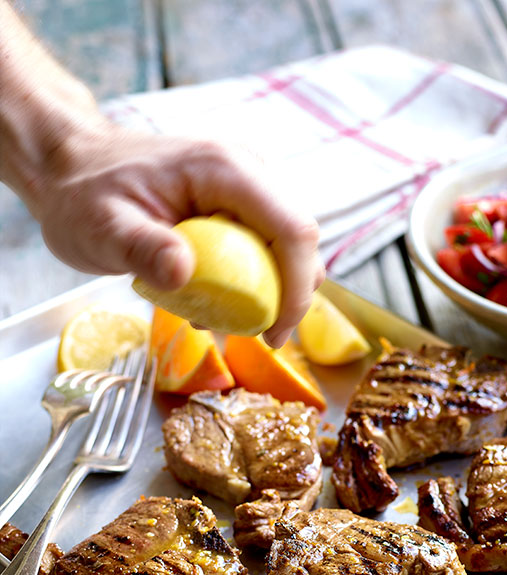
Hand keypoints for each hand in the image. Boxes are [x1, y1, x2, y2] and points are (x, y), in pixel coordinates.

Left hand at [31, 120, 324, 347]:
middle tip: (260, 337)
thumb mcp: (103, 228)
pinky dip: (253, 282)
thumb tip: (183, 272)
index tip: (275, 334)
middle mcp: (247, 171)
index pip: (292, 230)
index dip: (297, 288)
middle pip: (299, 241)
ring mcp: (246, 187)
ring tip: (229, 320)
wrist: (71, 168)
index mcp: (225, 169)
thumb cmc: (84, 194)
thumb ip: (143, 249)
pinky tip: (216, 302)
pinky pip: (264, 248)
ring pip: (286, 247)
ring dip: (272, 291)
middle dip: (290, 296)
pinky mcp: (239, 205)